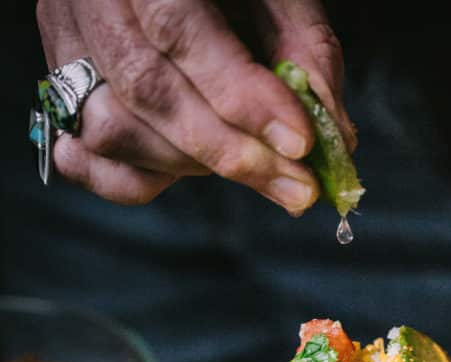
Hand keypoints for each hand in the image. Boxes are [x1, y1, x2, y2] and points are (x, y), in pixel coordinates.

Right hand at [36, 0, 351, 209]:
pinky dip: (133, 181)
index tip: (300, 143)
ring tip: (250, 166)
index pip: (179, 30)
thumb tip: (333, 135)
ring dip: (191, 165)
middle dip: (231, 152)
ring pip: (113, 128)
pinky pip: (83, 155)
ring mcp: (68, 42)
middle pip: (148, 91)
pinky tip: (181, 176)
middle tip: (298, 188)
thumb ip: (305, 47)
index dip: (242, 97)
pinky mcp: (62, 86)